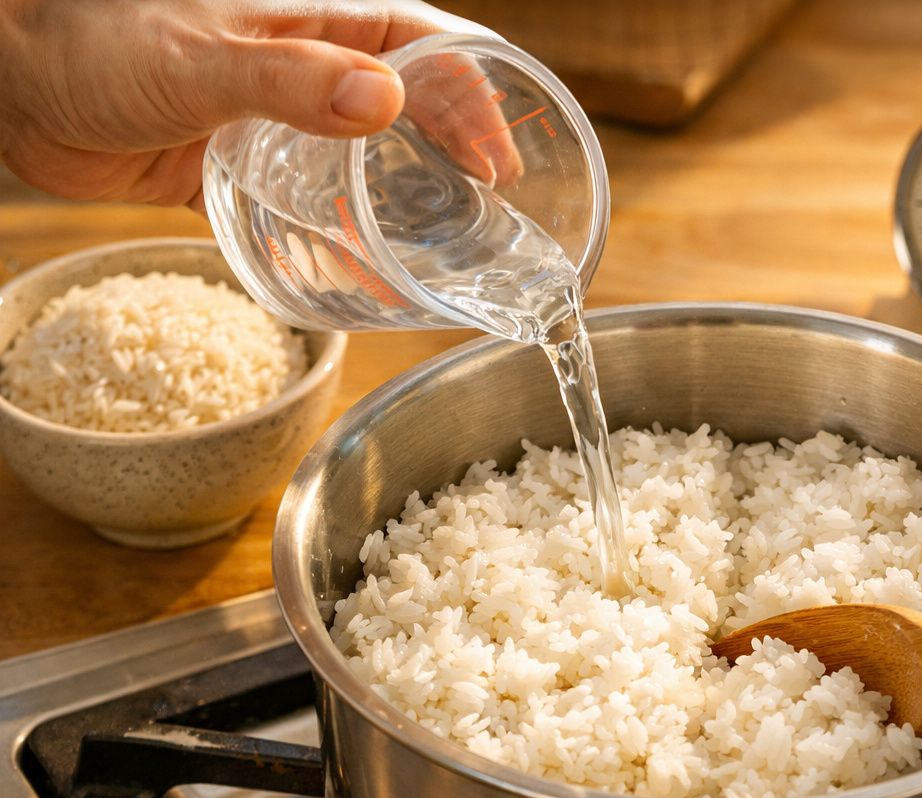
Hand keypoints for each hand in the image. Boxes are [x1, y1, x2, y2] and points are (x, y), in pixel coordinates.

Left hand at [0, 0, 489, 206]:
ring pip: (366, 161)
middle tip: (492, 210)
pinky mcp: (241, 169)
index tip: (501, 157)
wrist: (13, 88)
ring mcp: (278, 121)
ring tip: (444, 252)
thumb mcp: (200, 61)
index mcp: (315, 22)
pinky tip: (365, 276)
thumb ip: (289, 80)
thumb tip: (384, 105)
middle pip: (410, 107)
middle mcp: (308, 69)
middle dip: (458, 154)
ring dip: (407, 203)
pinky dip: (343, 241)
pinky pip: (311, 206)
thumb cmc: (94, 43)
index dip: (476, 97)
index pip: (426, 47)